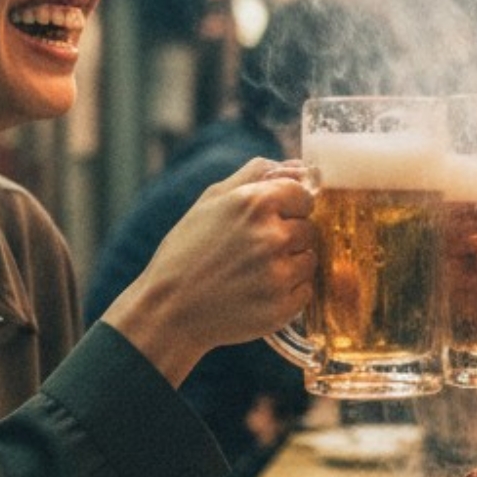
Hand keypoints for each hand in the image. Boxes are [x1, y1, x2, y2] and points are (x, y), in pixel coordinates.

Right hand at [102, 158, 315, 384]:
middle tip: (252, 249)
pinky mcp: (281, 307)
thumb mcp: (212, 200)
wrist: (167, 310)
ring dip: (289, 264)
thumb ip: (256, 174)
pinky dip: (287, 292)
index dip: (287, 207)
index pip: (304, 194)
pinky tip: (256, 292)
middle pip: (308, 228)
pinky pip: (304, 291)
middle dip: (286, 236)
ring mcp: (278, 275)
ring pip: (309, 260)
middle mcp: (272, 236)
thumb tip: (299, 166)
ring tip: (252, 271)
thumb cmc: (187, 250)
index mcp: (256, 203)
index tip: (268, 219)